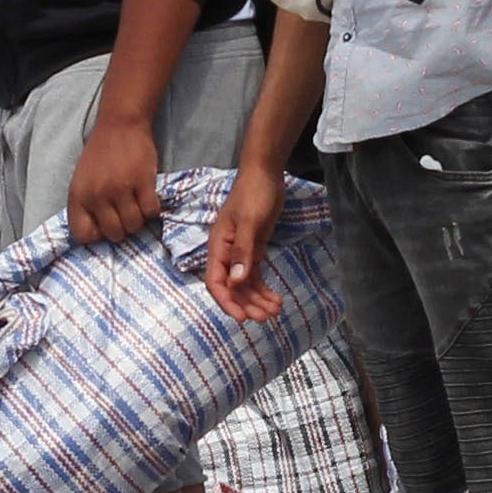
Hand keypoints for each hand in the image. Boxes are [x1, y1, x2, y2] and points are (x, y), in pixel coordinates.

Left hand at [66, 106, 162, 246]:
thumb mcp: (82, 181)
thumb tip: (99, 234)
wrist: (120, 124)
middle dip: (123, 228)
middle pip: (114, 234)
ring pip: (134, 225)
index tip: (105, 223)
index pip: (83, 235)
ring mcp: (119, 189)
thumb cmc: (101, 154)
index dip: (97, 234)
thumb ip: (87, 206)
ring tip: (137, 203)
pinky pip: (151, 212)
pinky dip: (152, 208)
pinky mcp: (142, 182)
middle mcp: (96, 196)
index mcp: (77, 196)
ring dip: (139, 219)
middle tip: (127, 212)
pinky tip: (147, 195)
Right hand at [202, 165, 284, 320]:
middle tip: (266, 317)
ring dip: (257, 300)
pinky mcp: (253, 249)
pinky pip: (255, 275)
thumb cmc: (254, 193)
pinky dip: (264, 289)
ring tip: (275, 311)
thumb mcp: (250, 221)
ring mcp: (240, 252)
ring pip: (244, 284)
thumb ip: (244, 251)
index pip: (216, 281)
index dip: (227, 302)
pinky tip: (275, 299)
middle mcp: (227, 253)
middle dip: (247, 304)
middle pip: (232, 287)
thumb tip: (237, 280)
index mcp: (219, 246)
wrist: (265, 174)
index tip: (242, 318)